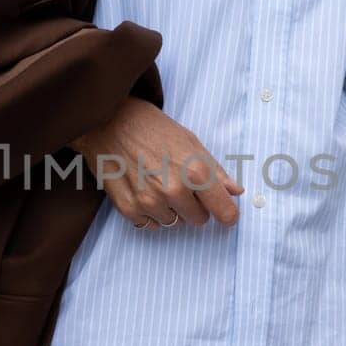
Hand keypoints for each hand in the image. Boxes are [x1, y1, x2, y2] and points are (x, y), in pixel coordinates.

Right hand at [70, 97, 244, 228]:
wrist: (109, 121)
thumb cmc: (152, 128)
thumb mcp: (191, 141)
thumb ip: (216, 170)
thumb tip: (235, 191)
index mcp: (196, 172)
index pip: (225, 212)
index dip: (227, 213)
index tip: (225, 211)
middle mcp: (174, 190)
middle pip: (199, 220)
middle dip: (194, 206)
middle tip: (181, 184)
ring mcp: (150, 201)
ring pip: (173, 223)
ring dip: (170, 209)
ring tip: (157, 183)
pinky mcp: (128, 208)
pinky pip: (149, 224)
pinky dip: (149, 212)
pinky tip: (143, 190)